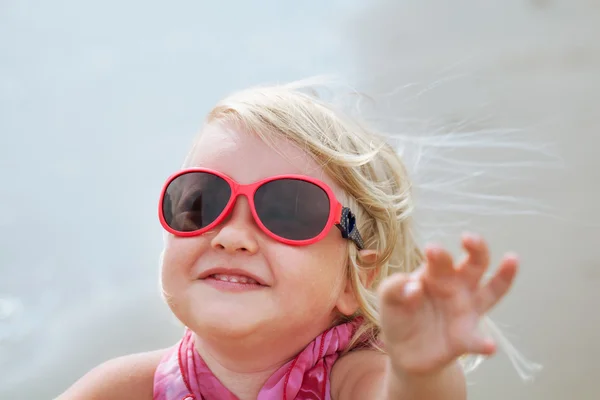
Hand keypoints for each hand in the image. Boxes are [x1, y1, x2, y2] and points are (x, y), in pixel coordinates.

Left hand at [378, 233, 517, 375]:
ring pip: (491, 291)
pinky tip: (490, 346)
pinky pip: (478, 340)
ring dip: (503, 276)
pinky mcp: (465, 338)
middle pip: (474, 263)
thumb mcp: (387, 298)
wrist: (403, 350)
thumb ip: (394, 288)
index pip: (441, 258)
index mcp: (435, 273)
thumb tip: (413, 286)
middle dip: (476, 248)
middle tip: (470, 239)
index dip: (439, 253)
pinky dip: (485, 343)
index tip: (432, 250)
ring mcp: (466, 310)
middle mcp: (457, 286)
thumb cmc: (399, 314)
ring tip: (512, 259)